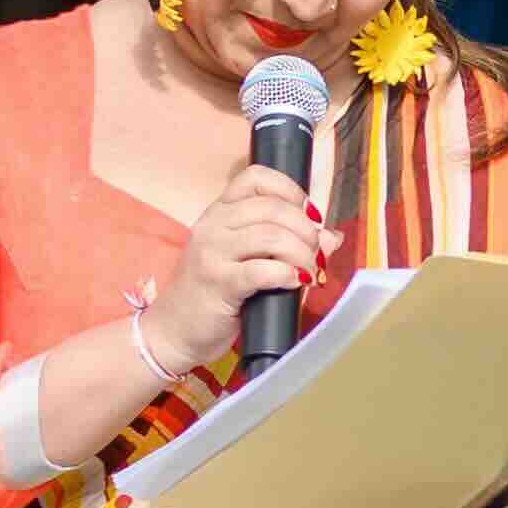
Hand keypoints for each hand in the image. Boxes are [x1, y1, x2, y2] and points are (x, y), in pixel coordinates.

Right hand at [157, 161, 339, 344]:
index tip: (310, 216)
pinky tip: (295, 282)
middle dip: (306, 230)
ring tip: (309, 272)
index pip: (255, 177)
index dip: (291, 190)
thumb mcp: (248, 260)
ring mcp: (212, 253)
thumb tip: (333, 237)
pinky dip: (289, 274)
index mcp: (220, 212)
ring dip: (302, 254)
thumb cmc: (216, 294)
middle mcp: (213, 225)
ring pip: (271, 236)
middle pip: (272, 207)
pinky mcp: (218, 283)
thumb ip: (287, 244)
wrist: (174, 330)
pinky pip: (263, 270)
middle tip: (317, 253)